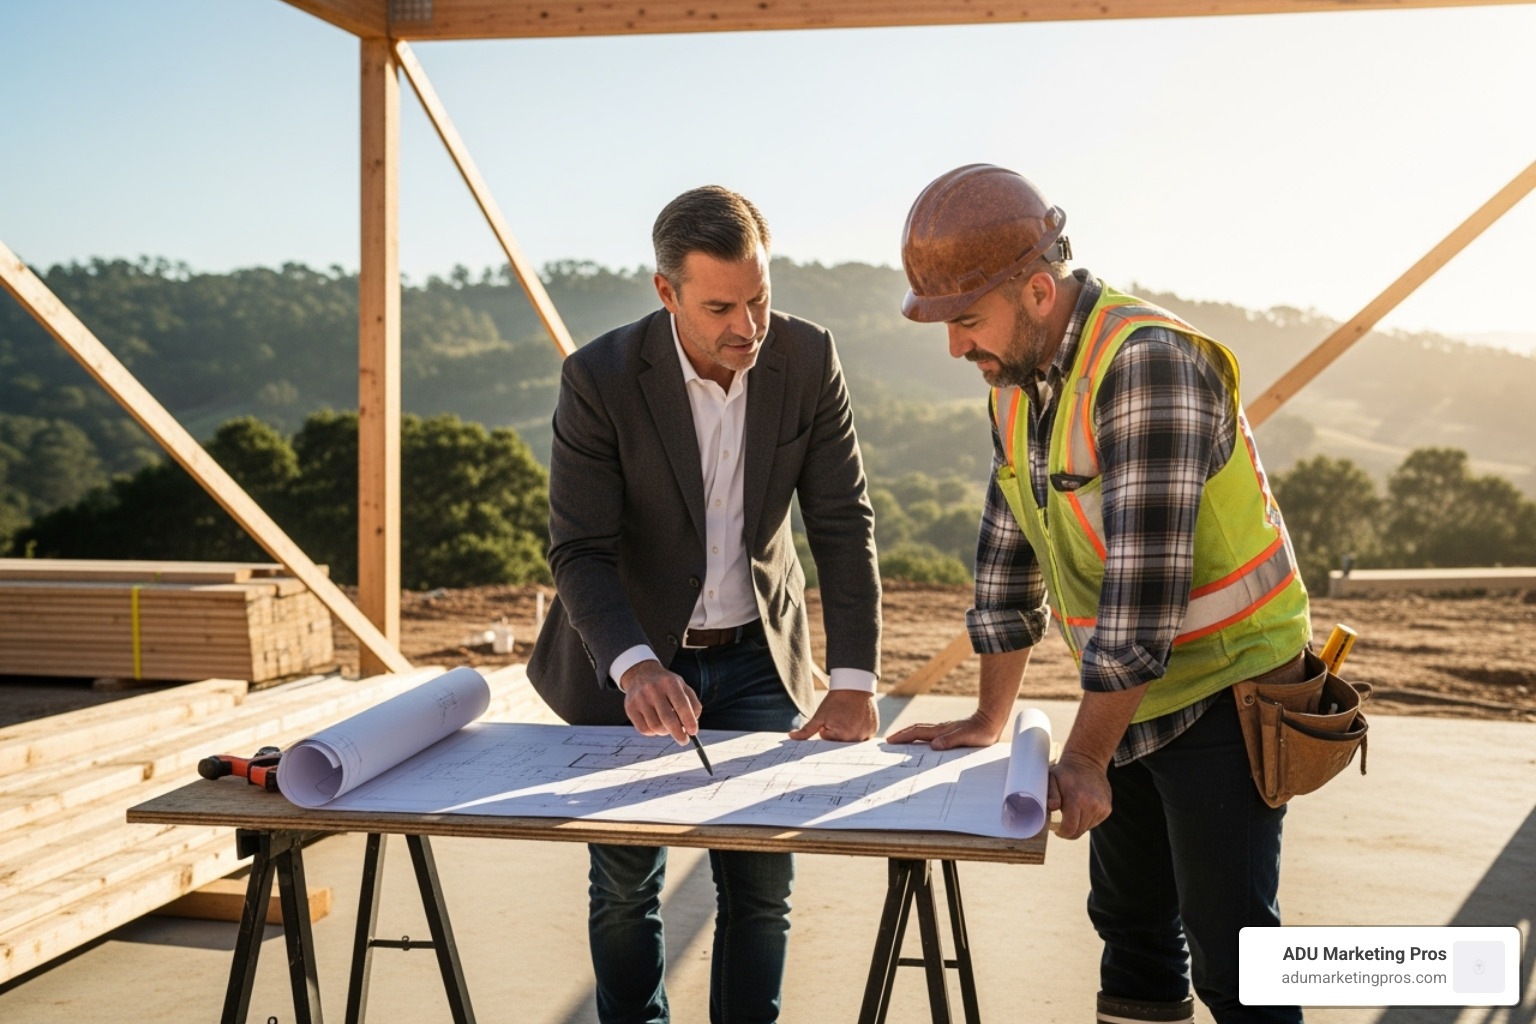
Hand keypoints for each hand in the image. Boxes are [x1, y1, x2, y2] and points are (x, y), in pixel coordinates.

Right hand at [620, 660, 701, 744]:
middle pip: (668, 719)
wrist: (641, 674)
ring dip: (665, 732)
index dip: (689, 721)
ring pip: (656, 727)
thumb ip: (693, 705)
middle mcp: (653, 689)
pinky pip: (644, 730)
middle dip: (678, 734)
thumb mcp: (682, 687)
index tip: (693, 733)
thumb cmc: (667, 685)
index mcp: (670, 682)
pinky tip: (656, 724)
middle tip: (684, 741)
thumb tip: (692, 727)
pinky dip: (653, 732)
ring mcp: (640, 698)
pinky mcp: (630, 708)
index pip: (682, 705)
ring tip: (668, 726)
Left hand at [789, 689, 878, 741]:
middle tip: (840, 717)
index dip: (826, 729)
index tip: (831, 718)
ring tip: (848, 717)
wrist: (854, 686)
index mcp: (841, 737)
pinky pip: (864, 735)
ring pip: (853, 739)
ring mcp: (867, 734)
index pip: (828, 740)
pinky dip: (860, 729)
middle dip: (837, 732)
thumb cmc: (835, 701)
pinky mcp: (874, 729)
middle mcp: (856, 738)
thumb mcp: (819, 715)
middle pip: (840, 742)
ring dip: (849, 732)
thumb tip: (791, 737)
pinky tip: (857, 718)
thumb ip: (806, 730)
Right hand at [886, 709, 1004, 750]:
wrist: (991, 720)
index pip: (917, 732)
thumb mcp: (967, 738)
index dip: (903, 736)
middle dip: (901, 735)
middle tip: (888, 741)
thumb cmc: (981, 731)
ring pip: (922, 731)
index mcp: (941, 731)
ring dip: (909, 735)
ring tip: (899, 741)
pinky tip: (921, 742)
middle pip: (916, 730)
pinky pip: (929, 734)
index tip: (890, 741)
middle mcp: (940, 729)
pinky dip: (920, 736)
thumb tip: (934, 745)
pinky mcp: (949, 732)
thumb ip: (951, 741)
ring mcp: (944, 730)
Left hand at [1047, 751, 1112, 839]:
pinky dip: (1087, 820)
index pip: (1070, 828)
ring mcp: (1101, 807)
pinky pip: (1094, 822)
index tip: (1057, 830)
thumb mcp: (1052, 779)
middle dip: (1069, 832)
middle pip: (1079, 831)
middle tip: (1062, 825)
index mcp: (1076, 798)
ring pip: (1087, 828)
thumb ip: (1051, 794)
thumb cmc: (1065, 773)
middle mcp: (1091, 804)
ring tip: (1072, 812)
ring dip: (1078, 825)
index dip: (1062, 833)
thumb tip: (1052, 807)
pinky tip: (1082, 809)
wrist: (1087, 762)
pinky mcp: (1107, 809)